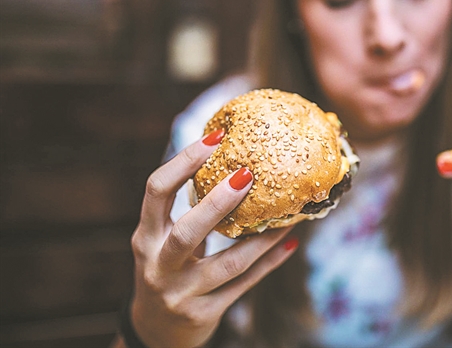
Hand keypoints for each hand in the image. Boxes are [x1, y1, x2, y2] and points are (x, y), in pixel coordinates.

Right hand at [129, 131, 297, 346]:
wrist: (156, 332)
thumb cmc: (167, 270)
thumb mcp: (164, 241)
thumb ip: (186, 212)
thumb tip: (233, 165)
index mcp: (146, 237)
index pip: (156, 191)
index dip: (183, 162)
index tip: (215, 138)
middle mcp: (158, 265)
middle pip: (187, 232)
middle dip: (218, 203)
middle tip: (248, 174)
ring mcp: (180, 294)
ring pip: (226, 264)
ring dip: (261, 239)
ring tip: (287, 217)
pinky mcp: (203, 314)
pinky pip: (243, 286)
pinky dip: (269, 263)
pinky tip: (290, 244)